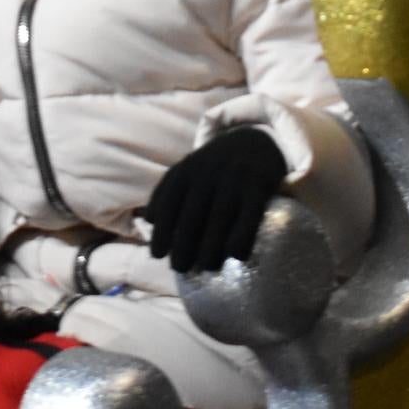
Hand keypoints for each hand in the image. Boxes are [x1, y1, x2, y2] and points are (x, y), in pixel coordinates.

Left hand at [145, 128, 288, 274]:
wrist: (256, 139)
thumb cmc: (215, 164)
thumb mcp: (188, 169)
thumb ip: (167, 191)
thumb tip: (149, 220)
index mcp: (187, 170)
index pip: (168, 203)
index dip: (161, 231)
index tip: (158, 255)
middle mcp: (208, 173)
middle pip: (192, 216)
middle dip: (183, 246)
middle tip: (181, 268)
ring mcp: (234, 178)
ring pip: (219, 218)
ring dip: (210, 248)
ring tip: (206, 266)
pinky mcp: (259, 185)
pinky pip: (250, 215)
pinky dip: (242, 237)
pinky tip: (236, 255)